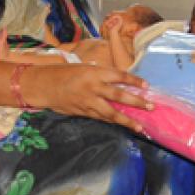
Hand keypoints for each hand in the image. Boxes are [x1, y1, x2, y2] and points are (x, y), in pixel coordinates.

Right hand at [20, 63, 151, 132]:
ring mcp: (88, 102)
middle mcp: (93, 87)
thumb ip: (101, 74)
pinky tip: (122, 125)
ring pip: (110, 113)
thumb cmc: (65, 73)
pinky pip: (100, 118)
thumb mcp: (84, 67)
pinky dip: (112, 121)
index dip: (134, 81)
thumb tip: (119, 81)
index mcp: (94, 72)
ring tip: (139, 127)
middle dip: (136, 102)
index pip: (119, 76)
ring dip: (126, 120)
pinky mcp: (83, 113)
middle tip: (150, 107)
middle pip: (119, 95)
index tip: (146, 86)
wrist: (44, 86)